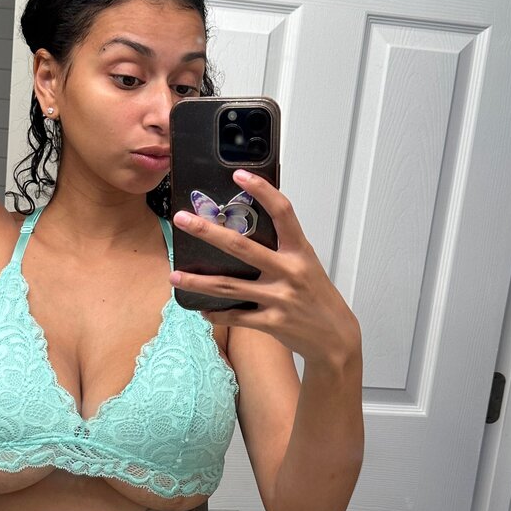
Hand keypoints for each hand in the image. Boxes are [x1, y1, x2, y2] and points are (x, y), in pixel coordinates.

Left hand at [169, 169, 360, 368]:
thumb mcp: (306, 264)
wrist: (335, 336)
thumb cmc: (317, 296)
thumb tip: (246, 229)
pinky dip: (216, 314)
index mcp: (299, 251)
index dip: (262, 190)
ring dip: (198, 281)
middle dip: (208, 232)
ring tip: (174, 275)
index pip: (282, 212)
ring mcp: (279, 298)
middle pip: (241, 248)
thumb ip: (281, 249)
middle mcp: (289, 271)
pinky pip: (235, 317)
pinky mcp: (271, 322)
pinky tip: (200, 309)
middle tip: (182, 220)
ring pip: (229, 286)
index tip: (239, 175)